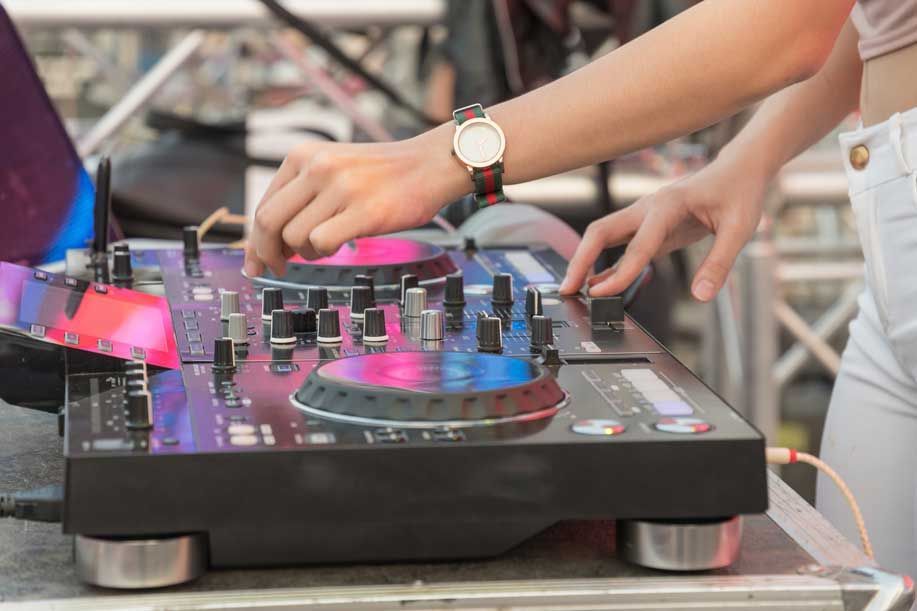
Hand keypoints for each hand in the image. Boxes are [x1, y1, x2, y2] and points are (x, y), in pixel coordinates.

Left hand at [244, 126, 467, 276]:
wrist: (429, 165)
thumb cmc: (384, 174)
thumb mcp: (333, 169)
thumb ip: (302, 197)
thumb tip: (273, 242)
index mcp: (303, 156)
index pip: (264, 205)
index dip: (256, 240)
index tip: (256, 261)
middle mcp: (317, 167)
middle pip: (268, 222)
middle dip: (267, 254)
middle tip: (276, 269)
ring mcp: (339, 188)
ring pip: (294, 237)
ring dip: (305, 253)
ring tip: (325, 247)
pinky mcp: (362, 211)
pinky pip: (321, 243)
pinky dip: (324, 252)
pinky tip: (340, 245)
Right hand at [558, 157, 767, 300]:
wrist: (738, 170)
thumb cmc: (738, 192)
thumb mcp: (739, 229)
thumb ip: (719, 264)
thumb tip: (701, 295)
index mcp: (668, 205)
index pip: (638, 244)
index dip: (619, 273)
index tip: (601, 294)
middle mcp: (648, 207)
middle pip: (600, 231)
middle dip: (580, 260)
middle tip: (568, 288)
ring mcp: (644, 215)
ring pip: (602, 235)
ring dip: (585, 260)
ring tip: (574, 289)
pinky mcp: (648, 226)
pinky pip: (618, 244)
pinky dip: (604, 263)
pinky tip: (597, 282)